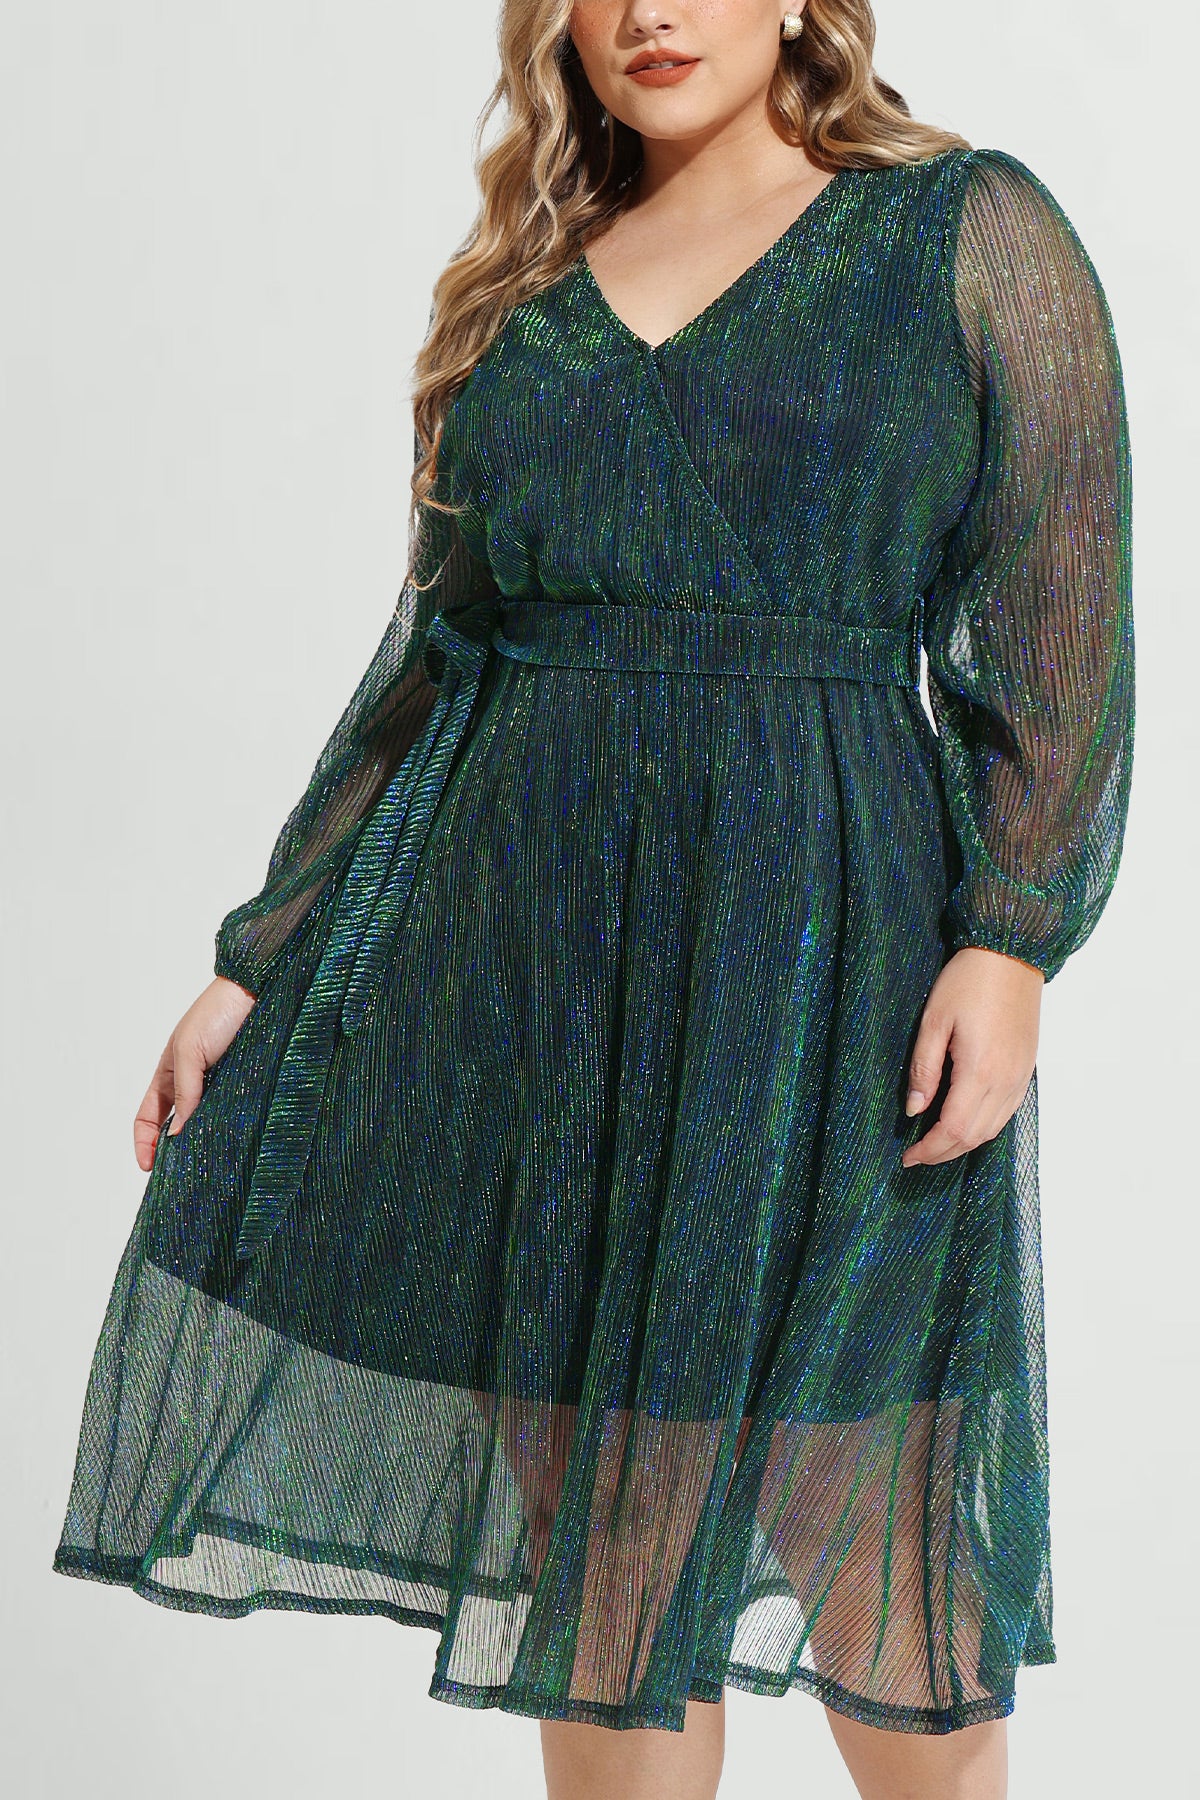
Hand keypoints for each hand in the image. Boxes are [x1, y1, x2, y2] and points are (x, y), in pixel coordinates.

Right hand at [134, 976, 256, 1171]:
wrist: (262, 991)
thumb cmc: (219, 1012)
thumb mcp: (190, 1051)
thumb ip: (183, 1092)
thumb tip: (175, 1134)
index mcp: (170, 1073)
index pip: (147, 1116)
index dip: (143, 1142)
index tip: (148, 1168)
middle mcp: (194, 1084)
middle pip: (176, 1127)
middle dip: (174, 1152)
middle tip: (181, 1177)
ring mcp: (222, 1087)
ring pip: (206, 1125)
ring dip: (205, 1144)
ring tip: (208, 1166)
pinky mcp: (248, 1087)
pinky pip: (234, 1115)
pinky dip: (230, 1131)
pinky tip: (234, 1144)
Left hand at [901, 946, 1043, 1167]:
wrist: (1011, 954)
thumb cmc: (968, 981)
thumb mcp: (934, 1022)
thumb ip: (923, 1069)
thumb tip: (913, 1109)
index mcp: (981, 1071)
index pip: (953, 1129)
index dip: (930, 1149)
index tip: (908, 1156)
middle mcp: (1006, 1081)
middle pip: (974, 1136)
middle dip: (943, 1152)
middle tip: (916, 1155)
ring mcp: (1020, 1077)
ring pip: (993, 1129)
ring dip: (964, 1143)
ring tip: (936, 1144)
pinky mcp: (1026, 1068)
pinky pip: (1006, 1112)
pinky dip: (984, 1127)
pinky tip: (964, 1122)